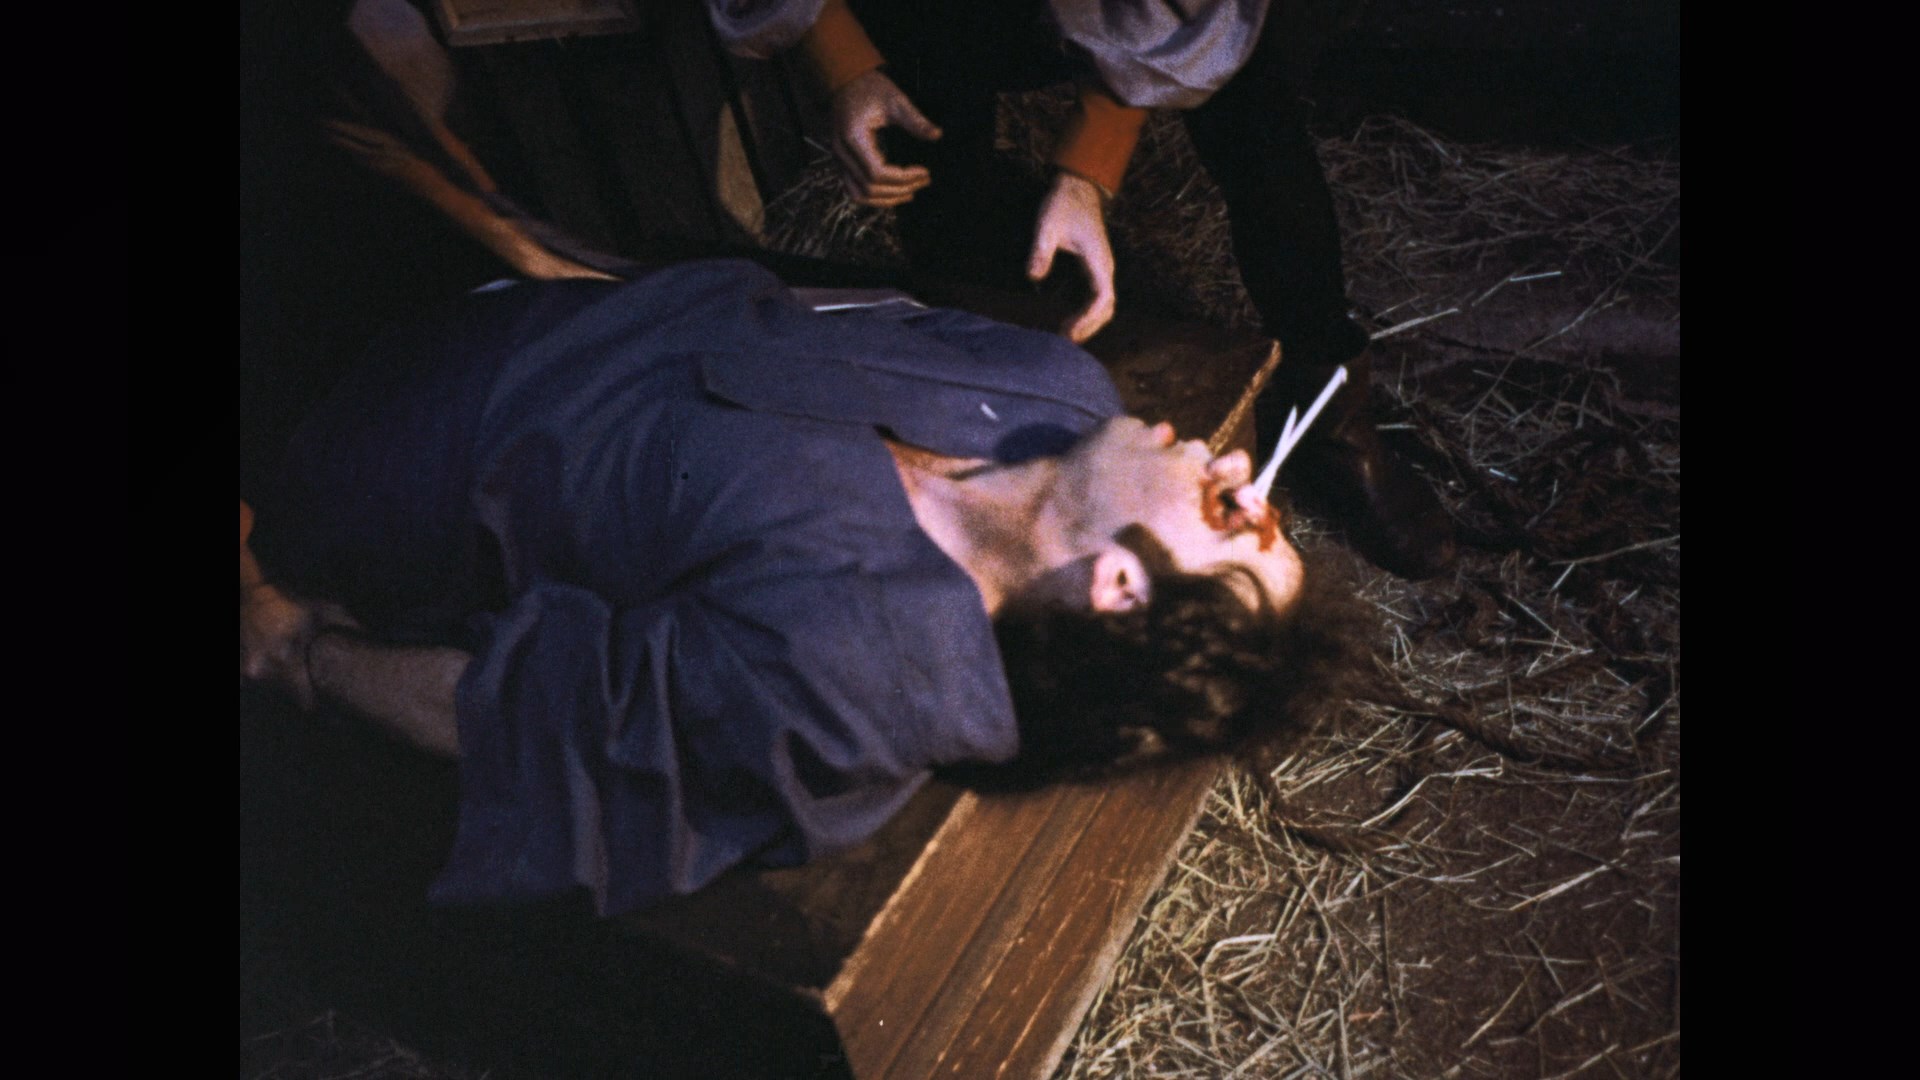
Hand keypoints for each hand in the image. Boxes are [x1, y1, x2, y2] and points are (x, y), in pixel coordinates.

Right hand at [828, 69, 941, 207]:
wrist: (846, 83)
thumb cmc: (871, 88)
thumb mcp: (895, 100)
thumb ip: (914, 120)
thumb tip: (937, 135)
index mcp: (853, 136)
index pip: (877, 172)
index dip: (903, 178)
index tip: (924, 171)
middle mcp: (842, 152)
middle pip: (870, 187)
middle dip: (900, 189)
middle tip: (924, 180)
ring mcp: (839, 160)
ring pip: (860, 195)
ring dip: (887, 198)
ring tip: (912, 192)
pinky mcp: (842, 163)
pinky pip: (855, 190)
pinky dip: (875, 197)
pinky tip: (895, 192)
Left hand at [1027, 172, 1115, 342]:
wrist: (1077, 189)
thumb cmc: (1063, 205)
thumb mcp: (1046, 225)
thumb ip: (1040, 251)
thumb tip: (1033, 277)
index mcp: (1098, 260)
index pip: (1103, 298)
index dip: (1089, 319)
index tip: (1070, 332)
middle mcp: (1105, 267)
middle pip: (1108, 307)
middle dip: (1090, 326)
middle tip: (1066, 341)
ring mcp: (1102, 268)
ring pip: (1105, 304)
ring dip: (1089, 322)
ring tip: (1066, 336)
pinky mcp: (1095, 268)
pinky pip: (1097, 297)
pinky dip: (1087, 313)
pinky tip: (1069, 321)